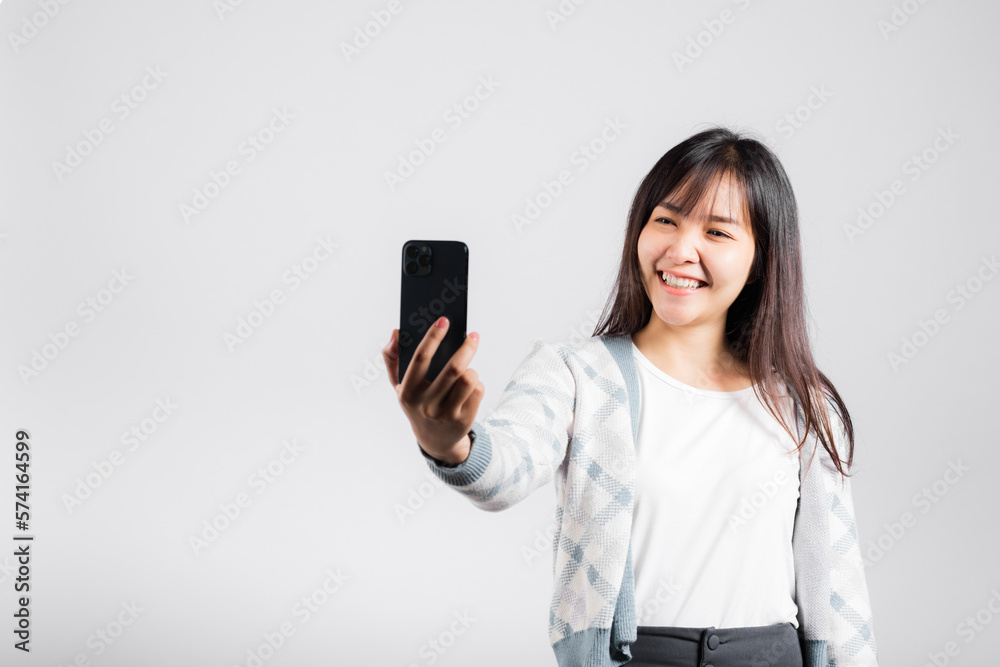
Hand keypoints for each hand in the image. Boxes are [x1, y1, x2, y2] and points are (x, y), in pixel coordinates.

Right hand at [383, 317, 484, 463]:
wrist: (435, 440)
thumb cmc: (417, 403)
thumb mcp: (399, 385)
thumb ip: (392, 358)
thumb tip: (396, 333)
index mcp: (408, 392)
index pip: (420, 359)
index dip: (432, 337)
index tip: (444, 320)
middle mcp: (426, 404)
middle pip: (453, 369)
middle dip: (466, 348)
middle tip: (473, 336)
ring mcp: (446, 414)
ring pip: (469, 379)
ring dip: (471, 369)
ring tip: (468, 369)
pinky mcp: (464, 420)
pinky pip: (478, 390)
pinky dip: (477, 383)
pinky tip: (470, 387)